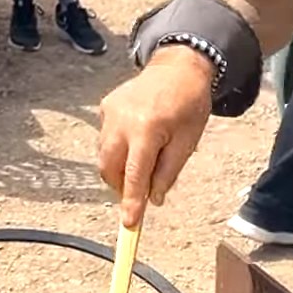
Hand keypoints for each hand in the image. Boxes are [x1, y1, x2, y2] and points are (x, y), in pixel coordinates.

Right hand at [98, 46, 213, 227]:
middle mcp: (122, 121)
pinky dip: (117, 148)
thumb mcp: (187, 142)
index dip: (131, 202)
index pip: (135, 175)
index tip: (128, 224)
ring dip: (119, 167)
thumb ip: (168, 173)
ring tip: (142, 159)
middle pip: (110, 168)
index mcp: (147, 129)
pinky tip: (137, 137)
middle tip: (139, 191)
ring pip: (104, 155)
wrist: (178, 67)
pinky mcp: (105, 107)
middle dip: (121, 186)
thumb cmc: (188, 106)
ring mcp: (110, 113)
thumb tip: (153, 200)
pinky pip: (106, 138)